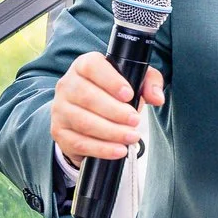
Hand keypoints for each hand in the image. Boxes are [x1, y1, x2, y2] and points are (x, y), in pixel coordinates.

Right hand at [51, 50, 165, 164]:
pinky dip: (102, 149)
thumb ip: (149, 83)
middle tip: (135, 121)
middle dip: (115, 111)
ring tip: (132, 136)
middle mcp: (67, 85)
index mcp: (84, 66)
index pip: (92, 66)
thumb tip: (157, 98)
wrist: (88, 117)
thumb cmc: (113, 94)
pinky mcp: (60, 132)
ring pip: (83, 121)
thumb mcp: (135, 82)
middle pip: (87, 96)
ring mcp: (60, 109)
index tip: (129, 95)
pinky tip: (118, 150)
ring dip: (111, 131)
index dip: (111, 80)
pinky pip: (79, 142)